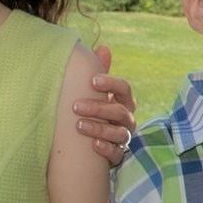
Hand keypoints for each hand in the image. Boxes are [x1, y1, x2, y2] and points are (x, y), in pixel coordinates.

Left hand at [75, 44, 136, 165]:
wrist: (88, 143)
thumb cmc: (93, 110)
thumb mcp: (95, 92)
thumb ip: (99, 71)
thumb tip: (103, 47)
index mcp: (123, 101)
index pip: (124, 89)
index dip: (111, 83)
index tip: (92, 81)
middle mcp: (127, 119)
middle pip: (120, 111)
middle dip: (99, 108)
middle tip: (76, 106)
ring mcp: (123, 138)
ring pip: (119, 133)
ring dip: (100, 129)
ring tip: (79, 125)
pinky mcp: (118, 155)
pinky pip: (117, 154)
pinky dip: (106, 149)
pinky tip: (92, 145)